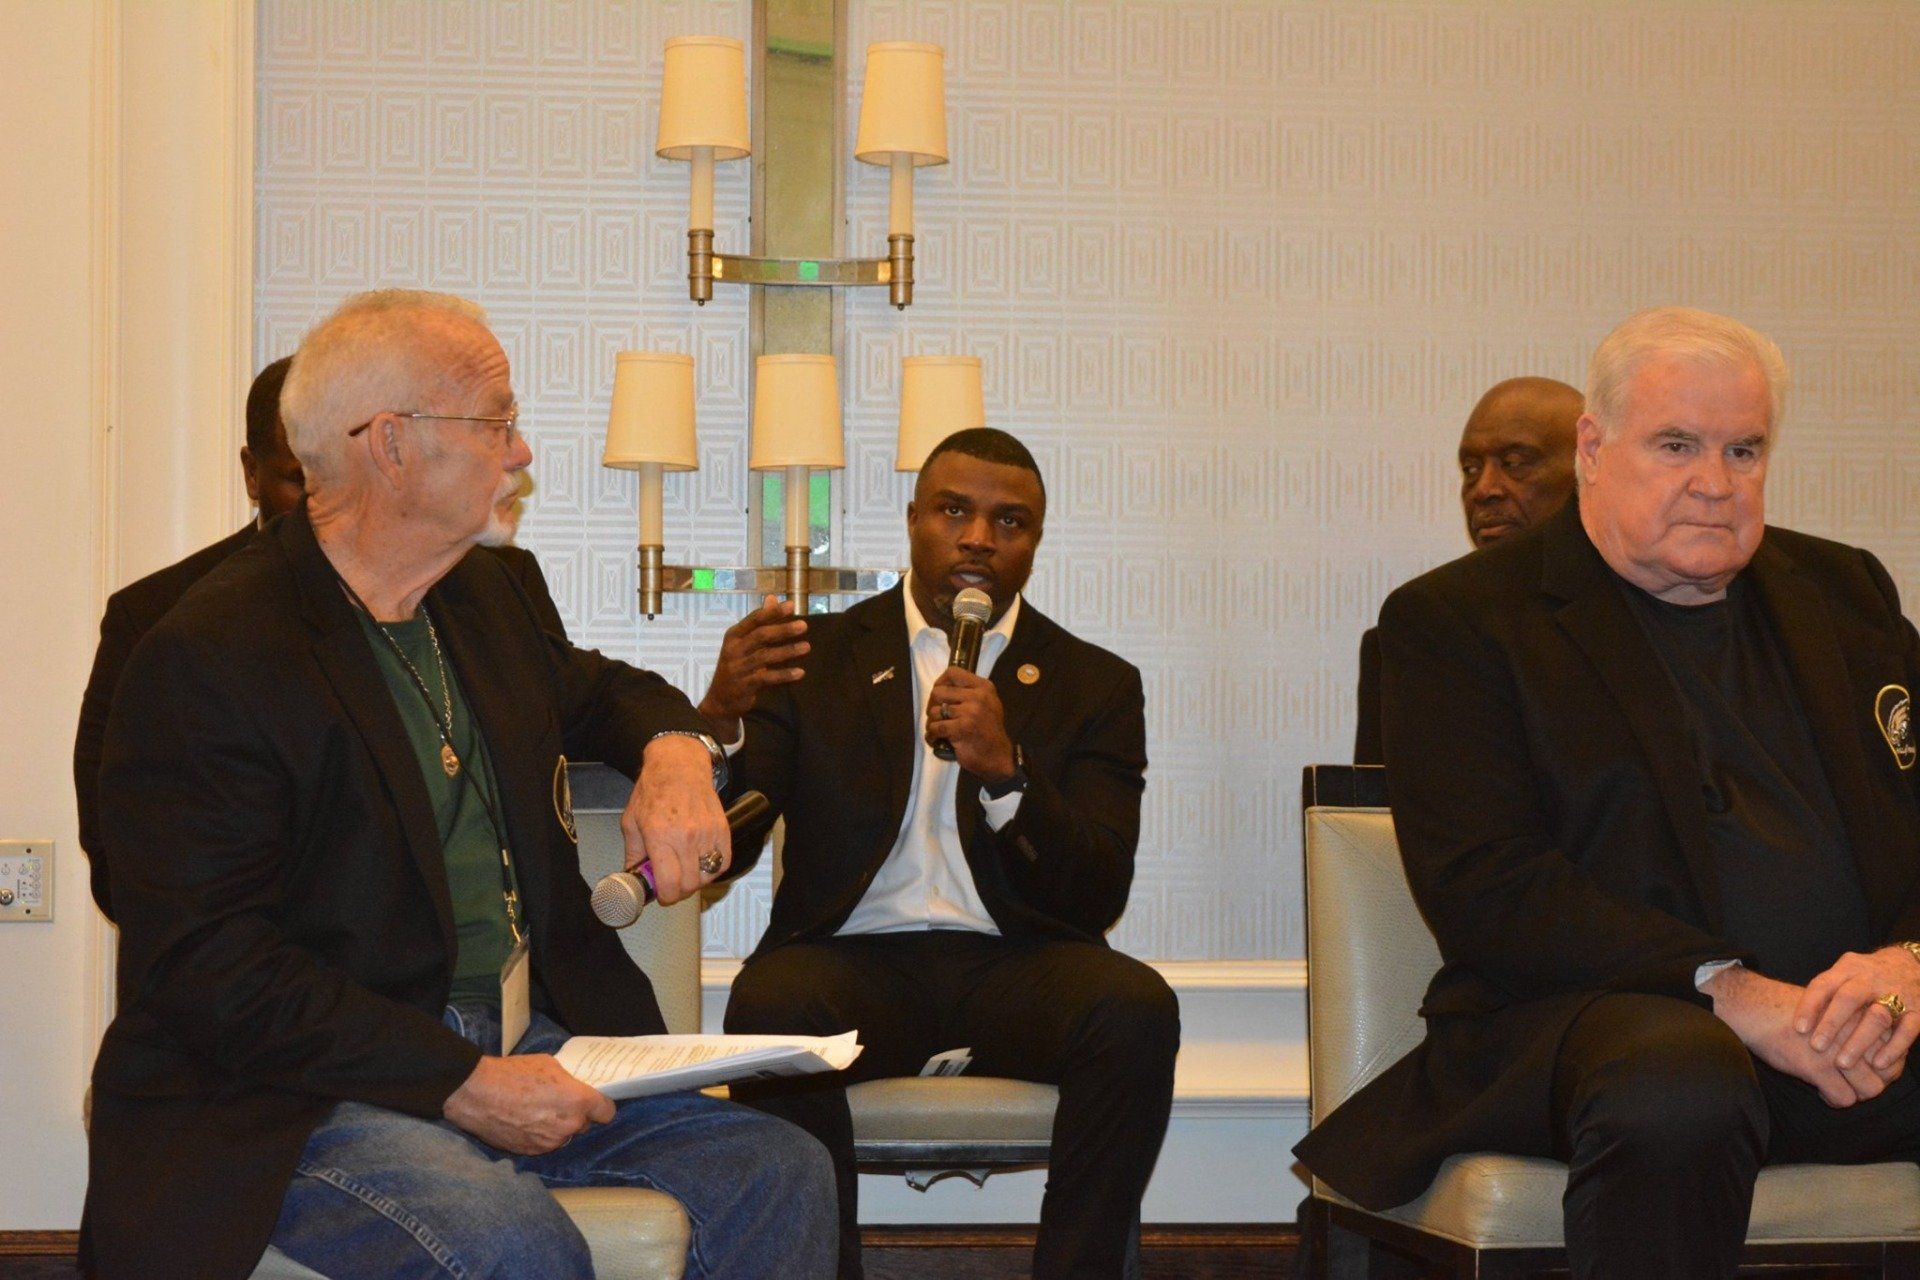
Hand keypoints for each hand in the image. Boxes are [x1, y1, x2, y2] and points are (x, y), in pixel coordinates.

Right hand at [442, 1054, 613, 1154]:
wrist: (478, 1095)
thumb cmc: (513, 1074)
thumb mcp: (549, 1065)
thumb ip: (568, 1081)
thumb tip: (572, 1088)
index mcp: (578, 1102)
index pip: (607, 1112)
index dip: (601, 1107)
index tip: (595, 1103)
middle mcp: (568, 1126)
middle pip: (583, 1125)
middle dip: (575, 1115)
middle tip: (558, 1102)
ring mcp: (549, 1142)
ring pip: (563, 1135)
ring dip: (556, 1127)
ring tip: (536, 1111)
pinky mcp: (531, 1152)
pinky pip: (544, 1144)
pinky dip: (539, 1136)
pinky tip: (524, 1121)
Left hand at [622, 735, 728, 904]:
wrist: (679, 766)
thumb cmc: (654, 790)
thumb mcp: (631, 821)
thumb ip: (633, 853)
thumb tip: (633, 876)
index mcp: (660, 836)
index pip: (670, 883)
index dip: (666, 897)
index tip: (662, 895)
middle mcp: (686, 837)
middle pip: (690, 884)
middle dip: (679, 891)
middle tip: (673, 885)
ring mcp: (707, 833)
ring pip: (708, 876)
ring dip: (697, 881)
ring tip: (687, 873)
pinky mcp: (722, 829)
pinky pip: (723, 862)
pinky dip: (714, 869)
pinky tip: (702, 864)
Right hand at [698, 595, 807, 743]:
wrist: (720, 700)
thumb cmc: (736, 667)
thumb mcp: (743, 643)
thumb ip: (759, 622)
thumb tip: (772, 598)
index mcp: (734, 636)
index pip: (753, 620)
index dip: (772, 612)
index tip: (791, 605)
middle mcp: (734, 650)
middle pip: (760, 636)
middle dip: (783, 629)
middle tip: (804, 625)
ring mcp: (738, 668)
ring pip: (765, 656)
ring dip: (787, 651)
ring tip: (807, 647)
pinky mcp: (745, 685)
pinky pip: (767, 678)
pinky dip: (783, 675)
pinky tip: (800, 672)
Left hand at [924, 667, 1015, 782]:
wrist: (999, 756)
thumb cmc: (989, 730)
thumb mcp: (987, 703)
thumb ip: (969, 692)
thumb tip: (942, 686)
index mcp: (983, 687)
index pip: (953, 672)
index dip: (940, 682)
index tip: (939, 695)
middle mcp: (978, 696)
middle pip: (938, 692)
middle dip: (932, 705)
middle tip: (937, 716)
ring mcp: (970, 712)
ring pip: (934, 711)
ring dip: (932, 722)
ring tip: (938, 730)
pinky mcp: (961, 728)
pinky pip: (935, 727)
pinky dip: (931, 735)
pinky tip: (936, 739)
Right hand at [1707, 966, 1890, 1105]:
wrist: (1754, 1007)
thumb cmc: (1789, 1009)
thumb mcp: (1830, 1008)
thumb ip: (1855, 1025)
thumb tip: (1876, 1053)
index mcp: (1860, 1015)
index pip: (1893, 1051)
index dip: (1883, 1064)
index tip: (1864, 1065)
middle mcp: (1855, 1032)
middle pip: (1887, 1073)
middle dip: (1871, 1080)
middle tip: (1850, 1078)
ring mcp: (1838, 1050)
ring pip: (1871, 1089)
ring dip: (1855, 1092)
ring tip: (1836, 1084)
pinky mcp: (1818, 1067)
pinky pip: (1844, 1098)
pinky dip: (1833, 1098)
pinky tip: (1819, 1088)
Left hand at [1797, 947, 1919, 1075]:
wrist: (1911, 965)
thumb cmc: (1866, 978)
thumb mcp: (1844, 975)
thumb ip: (1825, 993)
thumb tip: (1796, 1024)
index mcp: (1848, 969)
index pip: (1824, 984)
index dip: (1809, 1006)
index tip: (1797, 1029)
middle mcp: (1871, 978)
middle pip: (1849, 998)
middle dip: (1831, 1024)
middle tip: (1816, 1047)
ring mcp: (1897, 993)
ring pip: (1877, 1017)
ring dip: (1858, 1041)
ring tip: (1842, 1064)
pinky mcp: (1919, 1010)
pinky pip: (1907, 1030)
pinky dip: (1893, 1048)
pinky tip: (1878, 1065)